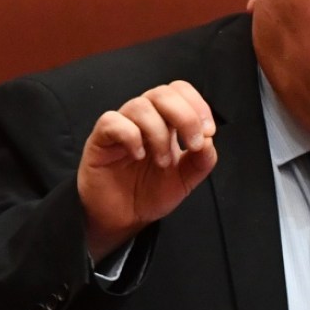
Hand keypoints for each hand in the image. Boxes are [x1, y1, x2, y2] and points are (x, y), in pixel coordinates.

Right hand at [76, 81, 217, 259]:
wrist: (123, 218)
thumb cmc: (149, 193)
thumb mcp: (186, 180)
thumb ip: (201, 161)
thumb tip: (209, 141)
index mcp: (166, 121)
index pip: (180, 91)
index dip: (197, 105)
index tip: (208, 131)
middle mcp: (144, 118)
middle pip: (163, 93)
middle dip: (185, 116)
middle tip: (192, 145)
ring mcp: (121, 125)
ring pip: (140, 106)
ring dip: (159, 134)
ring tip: (163, 162)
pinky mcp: (100, 139)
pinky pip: (112, 121)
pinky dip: (131, 136)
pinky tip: (138, 156)